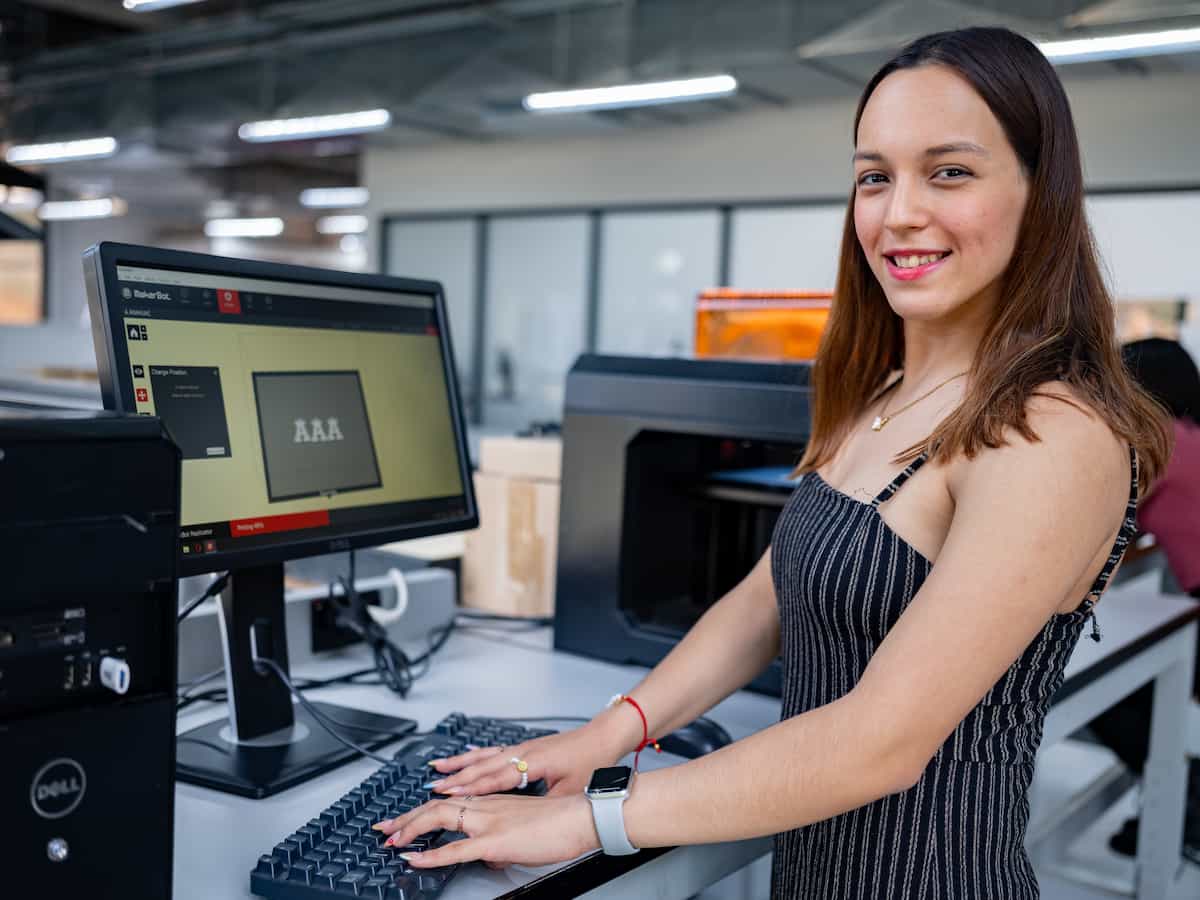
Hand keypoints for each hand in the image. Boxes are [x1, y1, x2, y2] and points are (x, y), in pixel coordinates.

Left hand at [372, 793, 599, 868]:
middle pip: (436, 806)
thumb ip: (503, 840)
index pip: (449, 802)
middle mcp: (486, 806)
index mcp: (493, 802)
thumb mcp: (524, 831)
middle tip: (384, 828)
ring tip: (391, 840)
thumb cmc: (561, 822)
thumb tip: (490, 855)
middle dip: (405, 818)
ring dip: (411, 829)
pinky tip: (414, 859)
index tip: (404, 820)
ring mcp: (489, 821)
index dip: (423, 811)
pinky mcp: (495, 840)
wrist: (580, 818)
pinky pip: (455, 849)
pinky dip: (431, 855)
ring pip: (439, 819)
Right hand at [425, 723, 626, 798]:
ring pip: (485, 755)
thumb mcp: (570, 791)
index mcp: (533, 762)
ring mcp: (523, 747)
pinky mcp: (526, 746)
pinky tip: (465, 757)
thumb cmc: (591, 761)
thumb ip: (545, 806)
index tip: (449, 794)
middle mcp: (523, 751)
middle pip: (483, 765)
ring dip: (460, 764)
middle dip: (456, 777)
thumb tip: (526, 824)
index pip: (495, 778)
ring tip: (437, 768)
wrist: (604, 737)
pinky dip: (475, 755)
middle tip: (432, 786)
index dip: (472, 788)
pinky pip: (493, 751)